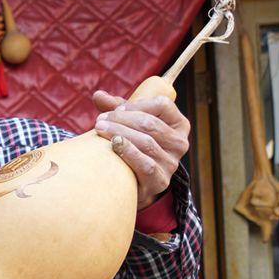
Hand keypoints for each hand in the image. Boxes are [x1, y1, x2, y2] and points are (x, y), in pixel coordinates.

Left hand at [91, 89, 190, 210]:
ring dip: (120, 133)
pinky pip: (146, 164)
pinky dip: (129, 152)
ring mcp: (172, 163)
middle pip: (150, 124)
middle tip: (100, 121)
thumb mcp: (130, 124)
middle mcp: (180, 143)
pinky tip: (114, 145)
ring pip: (146, 143)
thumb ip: (118, 109)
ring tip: (100, 129)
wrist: (134, 184)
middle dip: (121, 119)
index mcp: (179, 124)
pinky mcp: (160, 181)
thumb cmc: (134, 147)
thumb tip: (98, 95)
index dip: (137, 105)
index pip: (162, 105)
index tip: (116, 109)